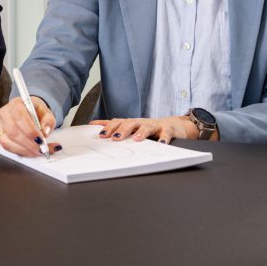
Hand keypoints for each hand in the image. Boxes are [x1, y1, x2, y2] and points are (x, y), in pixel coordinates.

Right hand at [0, 96, 59, 156]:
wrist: (30, 112)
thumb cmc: (36, 111)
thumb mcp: (46, 112)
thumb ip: (48, 121)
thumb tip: (45, 132)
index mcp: (15, 104)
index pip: (19, 116)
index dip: (29, 130)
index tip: (41, 139)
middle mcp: (5, 114)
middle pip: (12, 131)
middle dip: (28, 143)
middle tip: (42, 148)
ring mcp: (1, 126)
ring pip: (8, 142)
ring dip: (25, 150)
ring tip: (39, 151)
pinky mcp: (1, 137)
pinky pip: (8, 148)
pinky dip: (22, 152)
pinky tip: (32, 152)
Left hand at [90, 115, 209, 143]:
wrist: (173, 125)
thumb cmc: (149, 128)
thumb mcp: (132, 127)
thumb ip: (114, 126)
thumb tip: (93, 124)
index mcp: (132, 123)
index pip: (117, 122)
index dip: (109, 127)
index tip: (100, 135)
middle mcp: (141, 122)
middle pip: (130, 122)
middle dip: (121, 130)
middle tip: (115, 138)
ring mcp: (154, 125)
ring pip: (147, 126)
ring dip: (141, 132)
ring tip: (137, 139)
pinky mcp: (168, 129)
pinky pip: (166, 133)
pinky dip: (163, 138)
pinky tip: (161, 143)